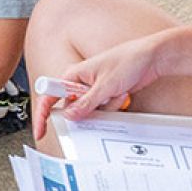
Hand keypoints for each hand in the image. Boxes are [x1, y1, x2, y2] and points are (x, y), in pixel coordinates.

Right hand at [31, 33, 164, 139]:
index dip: (43, 116)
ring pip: (90, 112)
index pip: (50, 97)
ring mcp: (93, 90)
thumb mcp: (105, 86)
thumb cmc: (128, 61)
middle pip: (71, 108)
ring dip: (106, 106)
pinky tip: (122, 93)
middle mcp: (80, 83)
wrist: (151, 59)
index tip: (40, 131)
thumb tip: (68, 116)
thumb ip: (85, 103)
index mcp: (72, 75)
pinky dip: (113, 106)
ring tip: (118, 92)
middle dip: (88, 111)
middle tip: (101, 102)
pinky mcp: (104, 96)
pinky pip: (103, 111)